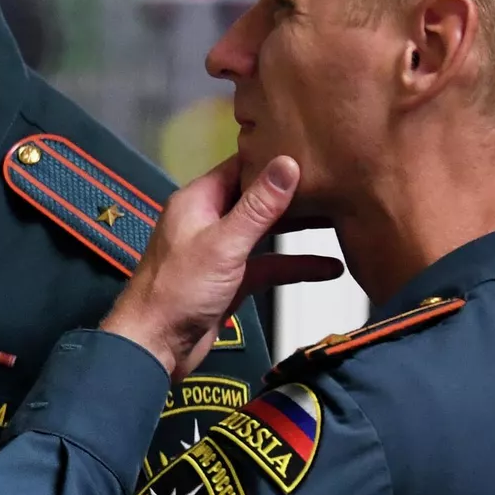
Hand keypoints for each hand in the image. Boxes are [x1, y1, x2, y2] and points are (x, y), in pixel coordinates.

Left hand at [102, 155, 342, 379]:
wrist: (154, 347)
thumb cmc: (179, 290)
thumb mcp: (225, 243)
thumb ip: (259, 206)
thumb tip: (288, 162)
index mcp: (198, 200)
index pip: (240, 166)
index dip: (273, 156)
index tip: (312, 148)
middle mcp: (208, 220)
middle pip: (256, 198)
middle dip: (293, 193)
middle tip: (336, 183)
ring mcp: (220, 251)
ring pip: (265, 232)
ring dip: (298, 229)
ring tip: (340, 218)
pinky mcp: (229, 280)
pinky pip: (266, 265)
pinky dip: (293, 265)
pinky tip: (328, 267)